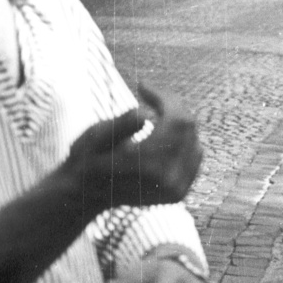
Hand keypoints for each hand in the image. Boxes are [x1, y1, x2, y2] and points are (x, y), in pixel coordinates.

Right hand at [65, 85, 201, 213]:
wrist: (87, 195)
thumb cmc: (87, 159)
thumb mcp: (94, 137)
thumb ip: (120, 125)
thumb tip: (146, 114)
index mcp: (148, 166)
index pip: (177, 121)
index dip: (164, 97)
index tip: (142, 87)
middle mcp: (169, 181)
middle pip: (188, 129)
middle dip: (170, 106)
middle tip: (148, 95)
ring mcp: (177, 190)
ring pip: (194, 140)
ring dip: (177, 122)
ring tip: (153, 114)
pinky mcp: (180, 193)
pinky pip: (194, 156)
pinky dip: (183, 140)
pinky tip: (162, 132)